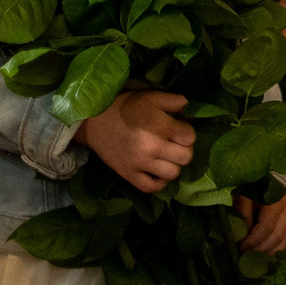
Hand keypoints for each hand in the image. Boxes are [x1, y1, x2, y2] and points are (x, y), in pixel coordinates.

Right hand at [76, 90, 194, 192]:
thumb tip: (191, 113)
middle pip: (186, 157)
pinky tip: (156, 170)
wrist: (94, 121)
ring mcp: (140, 164)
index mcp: (160, 126)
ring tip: (165, 156)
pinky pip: (152, 187)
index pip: (190, 137)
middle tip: (173, 143)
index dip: (187, 132)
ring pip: (173, 174)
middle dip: (184, 149)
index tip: (178, 128)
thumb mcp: (152, 96)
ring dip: (173, 165)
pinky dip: (159, 182)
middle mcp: (152, 147)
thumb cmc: (125, 107)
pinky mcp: (129, 175)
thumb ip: (175, 102)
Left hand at [235, 190, 285, 253]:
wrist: (266, 179)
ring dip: (267, 252)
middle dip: (259, 249)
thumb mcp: (243, 196)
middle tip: (245, 255)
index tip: (240, 247)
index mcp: (275, 200)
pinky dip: (276, 250)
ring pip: (283, 241)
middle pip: (276, 236)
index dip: (253, 240)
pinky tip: (264, 255)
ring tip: (253, 257)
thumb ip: (243, 214)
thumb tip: (242, 236)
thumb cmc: (251, 188)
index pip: (266, 227)